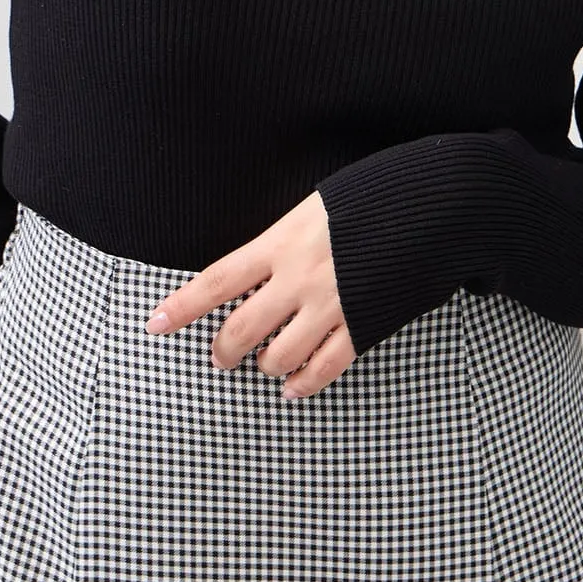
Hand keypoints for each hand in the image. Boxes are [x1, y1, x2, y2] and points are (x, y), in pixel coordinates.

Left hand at [143, 190, 356, 399]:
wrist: (428, 204)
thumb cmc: (369, 196)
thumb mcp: (313, 206)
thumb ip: (283, 240)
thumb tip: (260, 267)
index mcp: (281, 242)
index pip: (217, 280)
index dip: (182, 306)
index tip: (154, 324)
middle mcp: (299, 277)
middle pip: (241, 330)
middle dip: (223, 351)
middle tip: (220, 357)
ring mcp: (331, 305)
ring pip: (279, 357)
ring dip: (266, 367)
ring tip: (265, 364)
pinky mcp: (363, 324)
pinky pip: (325, 367)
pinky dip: (305, 382)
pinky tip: (295, 386)